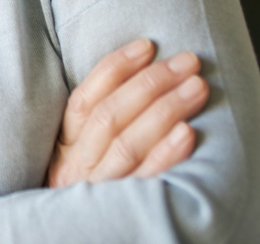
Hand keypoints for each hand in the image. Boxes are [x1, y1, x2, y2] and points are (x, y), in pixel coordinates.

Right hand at [46, 38, 207, 187]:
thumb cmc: (88, 200)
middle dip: (151, 83)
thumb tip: (135, 80)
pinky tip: (188, 132)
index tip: (147, 46)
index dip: (114, 69)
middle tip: (187, 61)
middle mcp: (75, 170)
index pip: (84, 101)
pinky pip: (144, 181)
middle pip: (110, 117)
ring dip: (165, 108)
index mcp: (62, 151)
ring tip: (197, 86)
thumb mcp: (77, 164)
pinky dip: (166, 154)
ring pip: (127, 143)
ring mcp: (97, 193)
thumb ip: (94, 133)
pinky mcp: (123, 214)